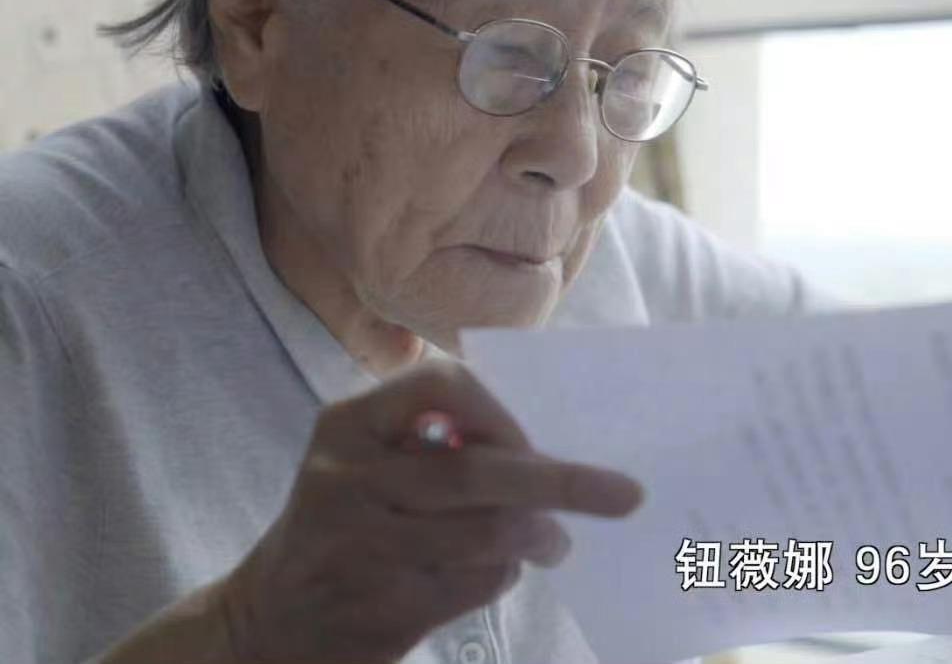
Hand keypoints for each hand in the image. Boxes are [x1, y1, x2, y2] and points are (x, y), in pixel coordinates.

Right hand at [217, 359, 642, 663]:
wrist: (271, 622)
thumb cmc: (351, 527)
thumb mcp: (370, 466)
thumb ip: (440, 442)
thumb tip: (552, 442)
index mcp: (348, 426)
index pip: (440, 385)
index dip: (501, 411)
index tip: (534, 437)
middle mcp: (345, 480)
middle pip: (477, 470)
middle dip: (563, 481)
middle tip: (624, 495)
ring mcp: (360, 547)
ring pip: (488, 532)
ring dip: (540, 536)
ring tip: (555, 541)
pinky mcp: (382, 607)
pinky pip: (475, 582)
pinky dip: (505, 575)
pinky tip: (503, 571)